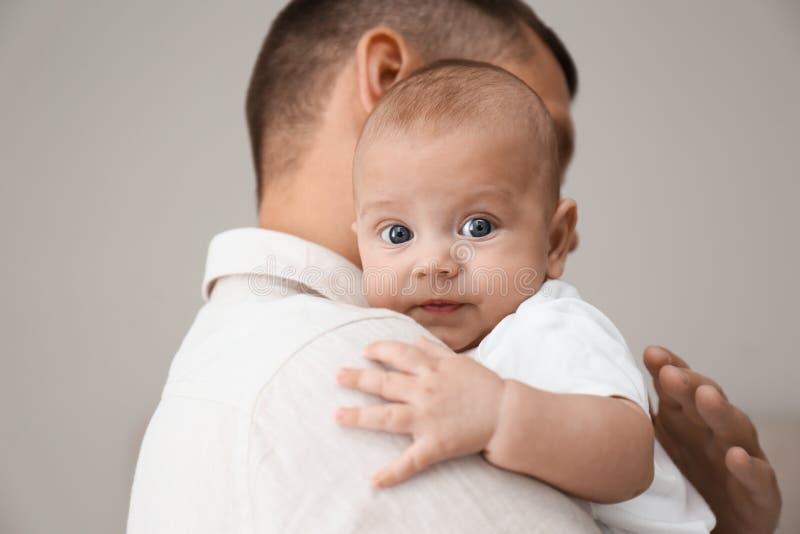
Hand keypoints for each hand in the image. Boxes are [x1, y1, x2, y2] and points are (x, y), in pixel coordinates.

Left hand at [336, 336, 504, 487]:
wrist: (506, 414)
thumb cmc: (485, 386)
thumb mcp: (460, 361)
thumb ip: (435, 351)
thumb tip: (415, 339)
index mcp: (432, 370)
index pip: (399, 354)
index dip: (380, 350)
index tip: (365, 351)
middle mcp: (425, 391)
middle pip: (385, 383)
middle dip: (358, 378)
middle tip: (338, 375)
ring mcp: (427, 418)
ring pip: (387, 417)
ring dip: (360, 417)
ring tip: (338, 416)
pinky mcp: (435, 444)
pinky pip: (411, 460)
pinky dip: (393, 472)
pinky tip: (375, 480)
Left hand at [644, 346, 781, 532]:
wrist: (722, 523)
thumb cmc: (687, 475)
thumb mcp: (658, 445)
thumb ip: (636, 419)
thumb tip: (597, 394)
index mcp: (687, 417)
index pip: (678, 386)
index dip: (668, 367)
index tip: (651, 354)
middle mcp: (715, 430)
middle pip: (705, 400)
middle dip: (689, 383)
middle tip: (671, 373)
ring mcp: (740, 456)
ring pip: (734, 428)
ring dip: (720, 412)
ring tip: (706, 397)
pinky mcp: (758, 491)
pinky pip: (757, 477)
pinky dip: (749, 466)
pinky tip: (736, 457)